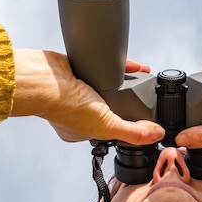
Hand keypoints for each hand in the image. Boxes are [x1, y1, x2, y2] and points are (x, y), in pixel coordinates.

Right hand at [11, 49, 163, 143]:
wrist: (45, 78)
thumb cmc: (65, 106)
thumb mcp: (107, 125)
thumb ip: (133, 132)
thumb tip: (157, 135)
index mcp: (82, 130)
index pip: (110, 128)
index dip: (126, 122)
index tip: (144, 116)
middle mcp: (78, 111)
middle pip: (109, 105)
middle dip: (127, 99)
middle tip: (145, 93)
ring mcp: (76, 90)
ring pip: (107, 87)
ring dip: (123, 81)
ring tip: (141, 77)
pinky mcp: (77, 70)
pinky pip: (103, 68)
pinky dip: (118, 65)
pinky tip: (130, 65)